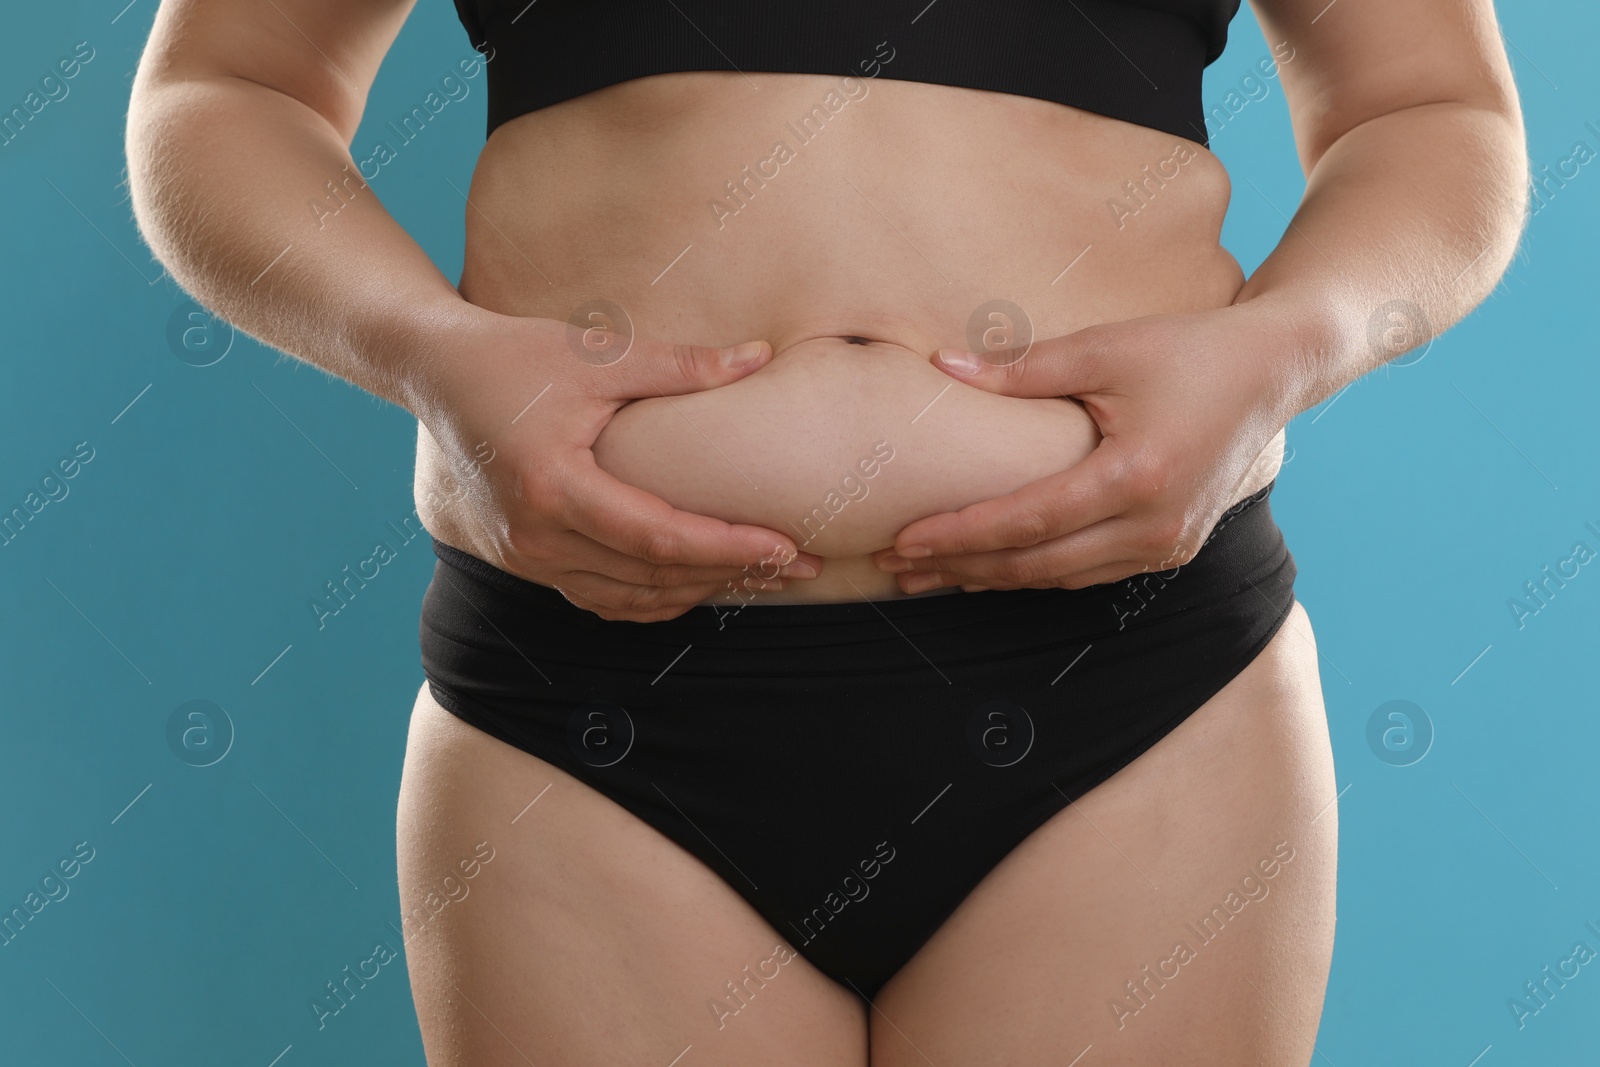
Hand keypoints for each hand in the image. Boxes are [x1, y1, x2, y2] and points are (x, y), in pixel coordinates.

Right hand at [412, 306, 822, 621]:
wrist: (435, 376)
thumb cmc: (513, 357)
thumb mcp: (595, 355)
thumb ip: (680, 366)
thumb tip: (759, 357)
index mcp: (553, 489)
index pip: (657, 537)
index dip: (725, 547)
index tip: (782, 545)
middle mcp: (536, 539)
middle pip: (651, 577)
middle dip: (730, 575)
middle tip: (797, 567)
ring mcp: (525, 558)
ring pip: (628, 600)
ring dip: (696, 593)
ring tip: (759, 578)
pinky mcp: (523, 562)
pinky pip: (600, 597)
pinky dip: (653, 598)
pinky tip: (695, 583)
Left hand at [872, 303, 1297, 591]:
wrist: (1275, 372)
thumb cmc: (1190, 350)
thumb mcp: (1106, 348)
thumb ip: (1023, 367)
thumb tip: (941, 367)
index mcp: (1136, 476)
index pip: (1027, 520)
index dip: (960, 534)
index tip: (904, 539)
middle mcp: (1154, 526)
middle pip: (1037, 564)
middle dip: (960, 568)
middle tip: (898, 568)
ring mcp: (1167, 545)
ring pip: (1061, 578)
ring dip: (993, 578)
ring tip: (930, 575)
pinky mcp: (1173, 549)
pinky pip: (1089, 573)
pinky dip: (1037, 573)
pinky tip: (992, 568)